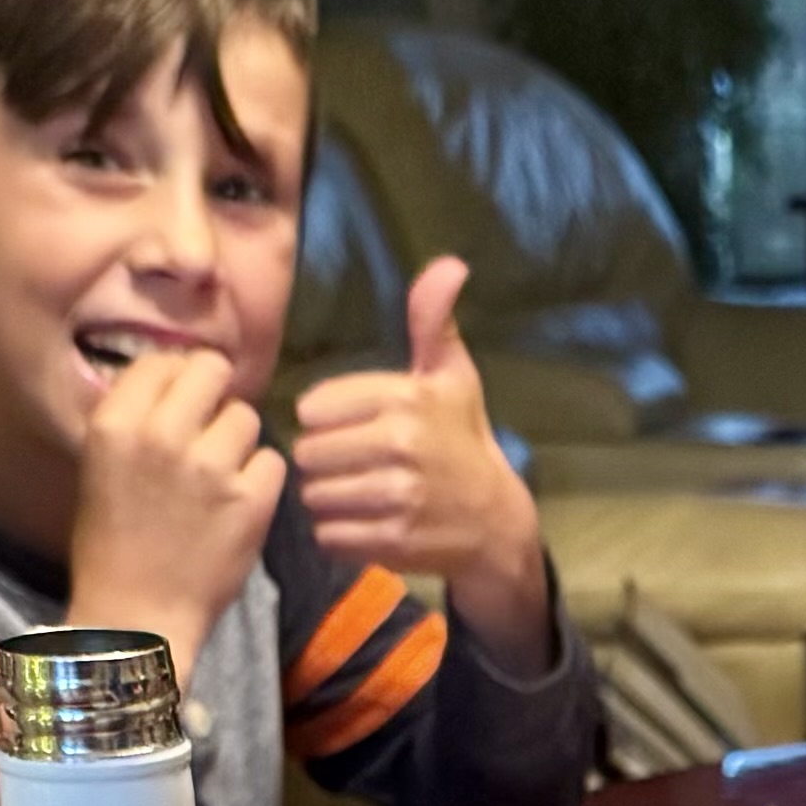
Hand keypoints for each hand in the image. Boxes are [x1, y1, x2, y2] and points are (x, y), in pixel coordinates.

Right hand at [60, 338, 284, 674]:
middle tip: (212, 428)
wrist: (136, 617)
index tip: (181, 405)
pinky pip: (273, 460)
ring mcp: (209, 467)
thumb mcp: (102, 467)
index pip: (162, 361)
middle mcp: (161, 435)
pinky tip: (240, 502)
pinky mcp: (250, 499)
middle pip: (212, 370)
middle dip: (216, 395)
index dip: (177, 379)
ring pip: (247, 416)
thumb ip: (137, 419)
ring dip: (240, 441)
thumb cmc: (112, 546)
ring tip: (222, 475)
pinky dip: (262, 479)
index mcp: (115, 424)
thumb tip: (178, 378)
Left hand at [286, 257, 550, 653]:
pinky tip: (361, 522)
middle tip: (349, 465)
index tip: (347, 427)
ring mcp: (397, 497)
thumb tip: (448, 264)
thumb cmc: (462, 440)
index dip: (324, 420)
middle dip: (321, 461)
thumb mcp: (452, 376)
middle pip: (309, 452)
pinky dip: (336, 532)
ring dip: (326, 497)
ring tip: (353, 493)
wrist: (496, 521)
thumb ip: (433, 322)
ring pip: (314, 493)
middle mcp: (401, 446)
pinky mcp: (393, 541)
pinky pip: (329, 533)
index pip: (314, 408)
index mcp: (406, 399)